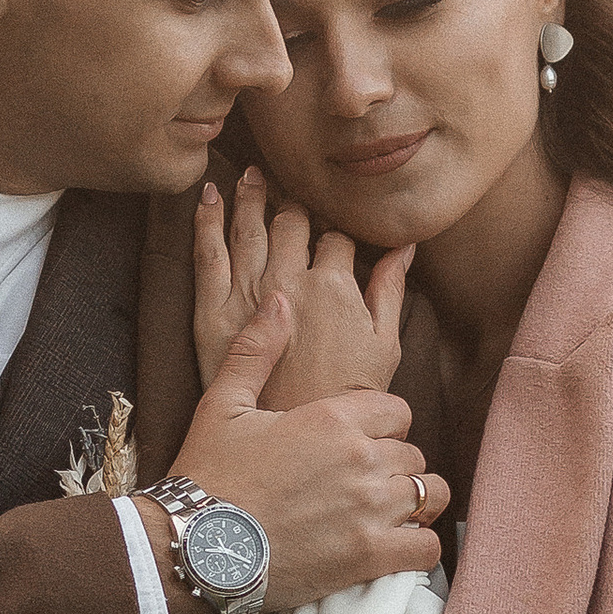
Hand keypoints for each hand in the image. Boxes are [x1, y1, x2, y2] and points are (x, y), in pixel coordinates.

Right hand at [142, 295, 446, 610]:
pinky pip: (426, 547)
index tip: (357, 444)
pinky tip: (394, 546)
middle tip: (360, 484)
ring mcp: (369, 509)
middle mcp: (361, 458)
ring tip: (386, 513)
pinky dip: (417, 546)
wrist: (192, 546)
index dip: (381, 426)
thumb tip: (280, 301)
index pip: (396, 410)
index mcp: (333, 418)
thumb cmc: (206, 474)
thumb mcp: (222, 403)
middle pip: (411, 453)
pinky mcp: (368, 556)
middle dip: (391, 466)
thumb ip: (257, 350)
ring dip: (413, 502)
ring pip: (428, 494)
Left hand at [195, 171, 413, 406]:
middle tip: (291, 186)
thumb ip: (391, 290)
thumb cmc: (345, 397)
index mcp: (335, 285)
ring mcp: (250, 291)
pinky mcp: (214, 310)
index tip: (333, 221)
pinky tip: (210, 196)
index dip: (337, 225)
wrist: (293, 440)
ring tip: (252, 174)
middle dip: (295, 201)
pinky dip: (207, 219)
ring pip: (251, 226)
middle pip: (294, 222)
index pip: (337, 236)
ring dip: (252, 195)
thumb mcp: (384, 346)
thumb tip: (405, 246)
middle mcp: (292, 279)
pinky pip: (207, 253)